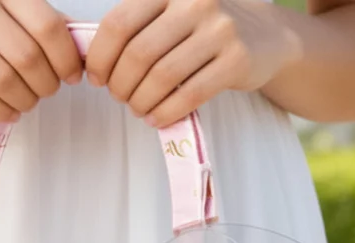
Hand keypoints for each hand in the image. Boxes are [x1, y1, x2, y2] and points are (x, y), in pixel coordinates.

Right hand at [0, 0, 82, 121]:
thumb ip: (25, 14)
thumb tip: (75, 42)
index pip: (46, 25)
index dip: (66, 57)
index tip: (71, 74)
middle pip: (29, 58)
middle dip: (46, 84)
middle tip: (45, 91)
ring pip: (5, 81)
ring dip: (24, 101)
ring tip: (25, 102)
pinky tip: (6, 111)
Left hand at [85, 0, 300, 126]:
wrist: (266, 37)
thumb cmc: (204, 31)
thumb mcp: (171, 15)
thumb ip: (137, 28)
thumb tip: (88, 61)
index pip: (119, 24)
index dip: (100, 58)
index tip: (97, 79)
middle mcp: (194, 1)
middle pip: (138, 54)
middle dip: (120, 85)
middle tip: (120, 98)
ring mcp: (219, 29)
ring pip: (162, 77)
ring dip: (141, 102)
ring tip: (139, 109)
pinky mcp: (237, 60)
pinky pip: (189, 95)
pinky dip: (166, 113)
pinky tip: (157, 118)